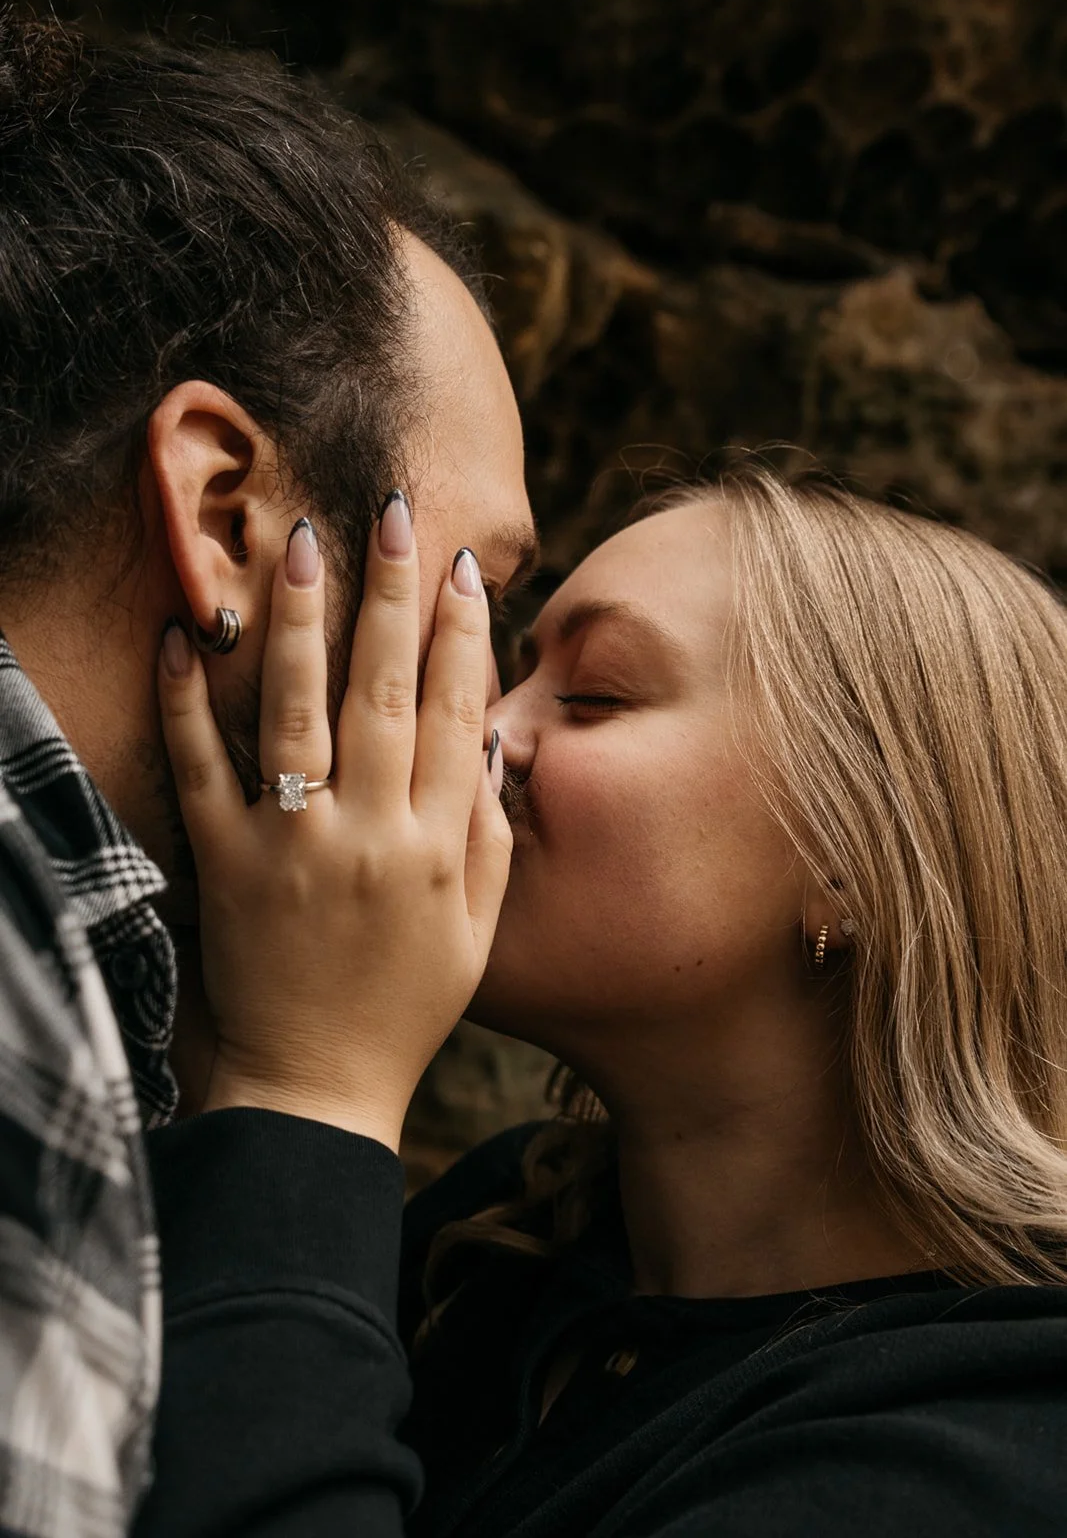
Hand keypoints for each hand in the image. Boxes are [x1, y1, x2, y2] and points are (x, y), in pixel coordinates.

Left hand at [157, 495, 510, 1151]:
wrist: (318, 1086)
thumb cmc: (409, 1005)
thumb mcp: (480, 928)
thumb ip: (487, 831)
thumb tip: (482, 739)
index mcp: (436, 845)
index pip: (452, 714)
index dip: (462, 635)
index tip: (463, 569)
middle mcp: (368, 832)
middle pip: (380, 692)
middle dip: (390, 596)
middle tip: (393, 515)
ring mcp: (293, 844)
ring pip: (297, 713)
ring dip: (301, 622)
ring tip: (301, 542)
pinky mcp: (228, 864)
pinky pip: (202, 772)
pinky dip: (187, 704)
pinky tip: (181, 638)